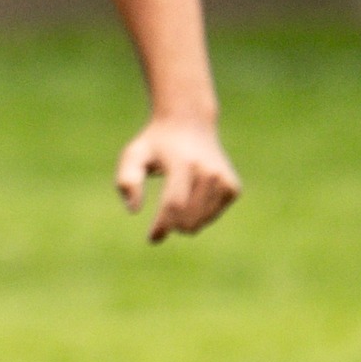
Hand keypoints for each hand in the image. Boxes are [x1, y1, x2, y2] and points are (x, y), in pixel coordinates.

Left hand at [115, 118, 240, 242]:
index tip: (152, 238)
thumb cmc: (156, 144)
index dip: (162, 225)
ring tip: (178, 194)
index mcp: (183, 163)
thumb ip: (127, 180)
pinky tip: (193, 193)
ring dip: (184, 219)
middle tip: (163, 214)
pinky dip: (198, 214)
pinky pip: (211, 217)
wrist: (190, 123)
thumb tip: (134, 210)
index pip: (174, 204)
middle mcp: (208, 171)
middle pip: (187, 218)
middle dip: (171, 224)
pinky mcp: (233, 188)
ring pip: (200, 222)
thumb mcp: (134, 155)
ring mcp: (224, 179)